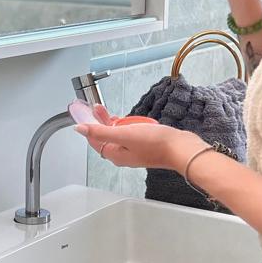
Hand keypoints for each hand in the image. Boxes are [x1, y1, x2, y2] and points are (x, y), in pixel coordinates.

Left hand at [75, 117, 200, 170]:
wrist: (181, 148)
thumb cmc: (156, 144)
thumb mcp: (124, 135)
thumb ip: (100, 132)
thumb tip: (80, 129)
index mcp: (115, 154)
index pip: (94, 140)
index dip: (88, 126)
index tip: (83, 113)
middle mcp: (123, 154)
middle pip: (105, 136)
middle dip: (98, 122)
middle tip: (95, 107)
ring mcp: (135, 150)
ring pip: (117, 134)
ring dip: (111, 122)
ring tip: (105, 110)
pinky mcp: (145, 145)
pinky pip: (129, 134)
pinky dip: (125, 125)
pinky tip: (127, 119)